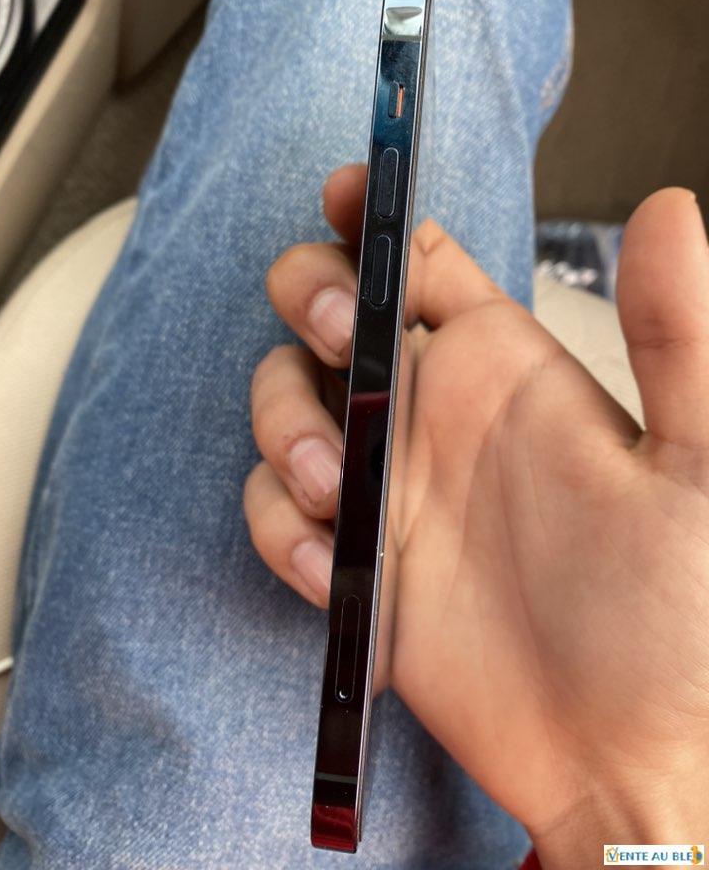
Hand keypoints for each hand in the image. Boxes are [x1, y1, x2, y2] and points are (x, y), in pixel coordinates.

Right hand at [244, 164, 708, 864]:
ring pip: (286, 403)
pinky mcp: (351, 559)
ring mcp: (383, 486)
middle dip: (309, 300)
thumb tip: (672, 210)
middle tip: (340, 339)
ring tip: (337, 489)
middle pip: (327, 313)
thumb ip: (676, 335)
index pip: (415, 257)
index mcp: (503, 369)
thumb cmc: (680, 617)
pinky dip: (280, 527)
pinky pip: (278, 510)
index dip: (369, 214)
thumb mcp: (696, 465)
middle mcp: (431, 413)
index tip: (344, 193)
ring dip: (287, 428)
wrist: (626, 751)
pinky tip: (331, 567)